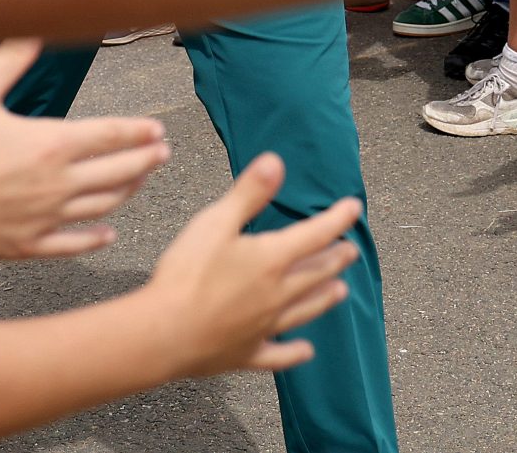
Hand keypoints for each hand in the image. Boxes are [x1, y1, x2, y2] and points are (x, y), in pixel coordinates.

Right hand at [0, 40, 171, 260]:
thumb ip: (12, 58)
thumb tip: (34, 27)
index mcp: (52, 144)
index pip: (111, 136)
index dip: (138, 132)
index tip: (158, 130)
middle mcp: (57, 184)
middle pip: (117, 172)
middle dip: (145, 161)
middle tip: (162, 153)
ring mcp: (45, 219)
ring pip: (101, 207)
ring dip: (127, 193)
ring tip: (141, 181)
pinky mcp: (26, 246)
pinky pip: (72, 245)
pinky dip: (94, 239)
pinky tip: (108, 235)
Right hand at [140, 154, 359, 379]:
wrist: (162, 334)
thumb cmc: (186, 275)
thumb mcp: (215, 222)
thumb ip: (248, 193)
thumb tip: (276, 162)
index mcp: (271, 260)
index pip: (314, 234)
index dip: (337, 218)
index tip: (354, 207)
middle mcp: (276, 295)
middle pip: (315, 273)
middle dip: (335, 259)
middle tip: (351, 251)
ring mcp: (264, 327)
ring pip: (305, 311)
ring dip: (325, 298)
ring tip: (341, 291)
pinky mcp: (246, 354)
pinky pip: (278, 355)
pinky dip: (295, 353)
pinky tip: (306, 352)